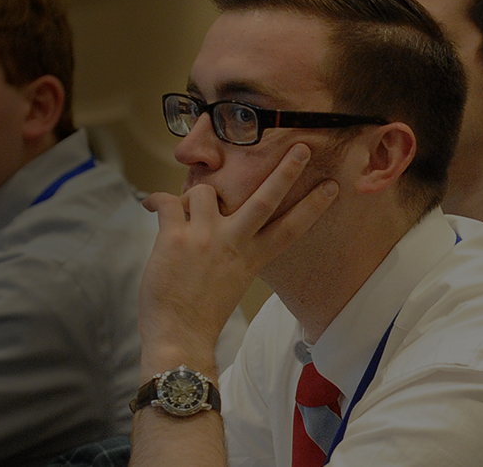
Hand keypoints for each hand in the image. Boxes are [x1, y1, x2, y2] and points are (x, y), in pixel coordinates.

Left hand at [138, 143, 337, 372]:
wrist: (179, 335)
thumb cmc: (201, 312)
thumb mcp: (232, 281)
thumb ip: (233, 250)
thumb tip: (222, 219)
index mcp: (252, 258)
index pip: (291, 229)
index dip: (313, 207)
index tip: (332, 187)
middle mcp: (234, 244)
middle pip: (265, 199)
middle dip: (286, 171)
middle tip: (302, 147)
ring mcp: (206, 238)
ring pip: (204, 191)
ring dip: (191, 197)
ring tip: (182, 214)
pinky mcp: (175, 238)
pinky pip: (166, 201)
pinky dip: (155, 200)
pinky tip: (150, 204)